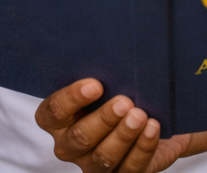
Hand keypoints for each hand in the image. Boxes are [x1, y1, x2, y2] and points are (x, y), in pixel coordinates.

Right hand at [36, 79, 192, 172]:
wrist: (153, 117)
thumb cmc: (121, 93)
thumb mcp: (109, 81)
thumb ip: (104, 72)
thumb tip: (113, 46)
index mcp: (59, 120)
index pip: (52, 112)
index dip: (70, 99)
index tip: (95, 84)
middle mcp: (71, 145)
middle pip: (78, 138)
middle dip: (102, 119)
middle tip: (124, 101)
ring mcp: (93, 164)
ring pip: (102, 157)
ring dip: (122, 136)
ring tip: (140, 116)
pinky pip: (129, 168)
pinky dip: (142, 148)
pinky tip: (152, 128)